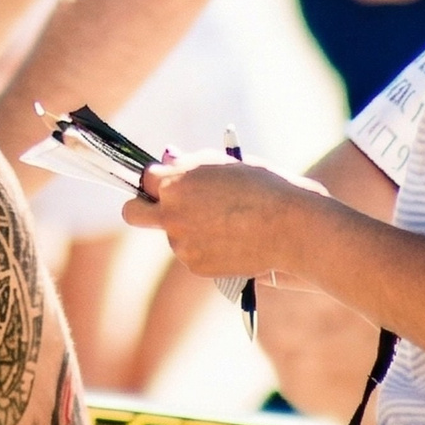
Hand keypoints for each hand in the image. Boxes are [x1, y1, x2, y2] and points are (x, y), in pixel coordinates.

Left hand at [126, 153, 312, 278]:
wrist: (292, 227)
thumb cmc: (264, 187)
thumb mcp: (225, 164)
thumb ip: (191, 165)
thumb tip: (168, 160)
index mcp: (175, 181)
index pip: (146, 178)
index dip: (159, 180)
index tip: (168, 183)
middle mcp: (171, 213)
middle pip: (133, 213)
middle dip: (142, 208)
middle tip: (165, 208)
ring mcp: (181, 243)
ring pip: (172, 235)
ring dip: (188, 229)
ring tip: (227, 224)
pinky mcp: (196, 265)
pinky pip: (192, 255)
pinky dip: (206, 249)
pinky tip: (233, 241)